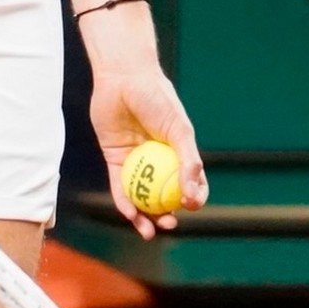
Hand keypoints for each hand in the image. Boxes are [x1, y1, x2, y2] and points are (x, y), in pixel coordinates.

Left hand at [87, 44, 208, 238]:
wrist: (123, 78)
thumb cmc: (156, 98)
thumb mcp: (179, 129)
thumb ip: (188, 160)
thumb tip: (193, 194)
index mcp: (179, 151)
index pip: (191, 182)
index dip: (193, 198)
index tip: (190, 207)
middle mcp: (158, 159)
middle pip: (165, 195)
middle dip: (168, 214)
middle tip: (168, 223)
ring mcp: (136, 161)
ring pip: (142, 196)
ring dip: (145, 216)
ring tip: (148, 230)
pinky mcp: (115, 159)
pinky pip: (120, 187)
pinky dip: (125, 202)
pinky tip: (130, 214)